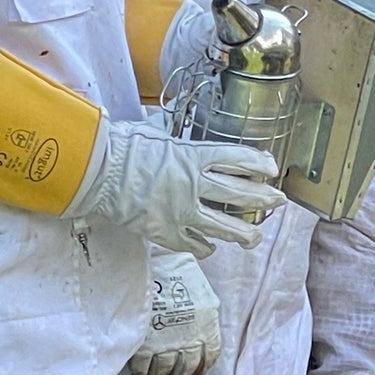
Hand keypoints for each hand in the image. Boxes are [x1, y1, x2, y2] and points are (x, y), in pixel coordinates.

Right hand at [80, 117, 283, 258]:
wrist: (97, 173)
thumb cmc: (120, 147)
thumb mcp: (152, 134)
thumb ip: (169, 137)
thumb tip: (167, 127)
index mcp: (192, 156)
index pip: (236, 159)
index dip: (258, 164)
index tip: (271, 168)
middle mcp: (194, 185)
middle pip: (239, 195)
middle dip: (263, 199)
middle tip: (278, 202)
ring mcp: (183, 212)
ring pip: (225, 227)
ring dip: (244, 233)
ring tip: (255, 237)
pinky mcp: (168, 233)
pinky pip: (196, 245)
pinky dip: (206, 247)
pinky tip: (212, 247)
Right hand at [127, 251, 221, 374]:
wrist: (145, 264)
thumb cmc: (172, 272)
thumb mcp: (197, 287)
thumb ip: (201, 307)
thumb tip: (200, 316)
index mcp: (207, 323)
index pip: (209, 357)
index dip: (198, 370)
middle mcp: (191, 337)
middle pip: (185, 370)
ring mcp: (168, 342)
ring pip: (164, 373)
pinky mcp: (145, 345)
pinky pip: (143, 369)